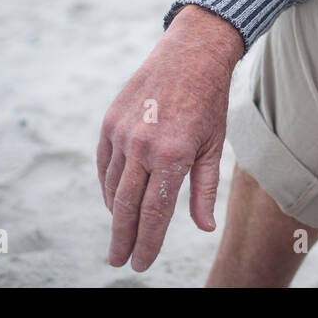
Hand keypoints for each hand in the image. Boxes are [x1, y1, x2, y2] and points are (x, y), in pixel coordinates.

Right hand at [98, 4, 245, 270]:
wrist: (191, 54)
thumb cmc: (209, 101)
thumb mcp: (213, 146)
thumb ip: (204, 190)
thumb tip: (204, 227)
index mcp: (173, 155)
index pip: (155, 213)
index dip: (148, 243)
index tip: (141, 264)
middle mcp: (143, 146)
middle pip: (127, 207)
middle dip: (123, 239)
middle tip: (119, 261)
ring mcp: (122, 133)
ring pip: (113, 187)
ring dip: (116, 214)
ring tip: (121, 233)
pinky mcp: (110, 122)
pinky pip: (104, 164)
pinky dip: (108, 186)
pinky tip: (116, 200)